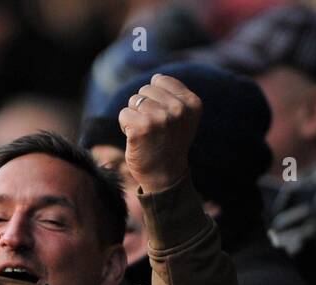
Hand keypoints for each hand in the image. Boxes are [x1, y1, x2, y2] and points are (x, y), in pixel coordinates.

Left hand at [119, 73, 200, 194]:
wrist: (165, 176)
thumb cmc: (170, 144)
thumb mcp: (183, 118)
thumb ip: (175, 96)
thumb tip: (156, 76)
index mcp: (192, 103)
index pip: (160, 80)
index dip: (155, 98)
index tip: (162, 118)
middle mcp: (178, 109)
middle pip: (145, 90)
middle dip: (144, 107)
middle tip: (153, 129)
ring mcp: (160, 118)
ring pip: (133, 100)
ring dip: (134, 116)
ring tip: (145, 133)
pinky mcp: (141, 127)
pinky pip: (124, 114)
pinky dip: (125, 126)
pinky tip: (136, 139)